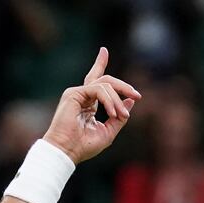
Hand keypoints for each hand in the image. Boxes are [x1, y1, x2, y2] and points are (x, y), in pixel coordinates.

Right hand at [42, 47, 140, 163]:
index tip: (104, 50)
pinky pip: (98, 89)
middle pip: (105, 80)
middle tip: (137, 95)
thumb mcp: (108, 132)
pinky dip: (109, 101)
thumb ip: (120, 117)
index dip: (99, 63)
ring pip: (105, 85)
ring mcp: (77, 93)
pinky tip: (112, 113)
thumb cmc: (84, 146)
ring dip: (117, 100)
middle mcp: (81, 95)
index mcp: (87, 103)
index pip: (96, 80)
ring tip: (122, 115)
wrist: (67, 151)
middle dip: (123, 86)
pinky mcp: (74, 94)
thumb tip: (131, 101)